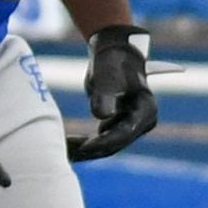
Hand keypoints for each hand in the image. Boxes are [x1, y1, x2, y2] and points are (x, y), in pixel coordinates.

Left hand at [65, 24, 158, 163]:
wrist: (114, 52)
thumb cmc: (112, 61)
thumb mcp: (108, 75)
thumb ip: (105, 95)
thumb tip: (101, 116)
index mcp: (145, 110)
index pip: (124, 133)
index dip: (103, 142)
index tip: (83, 148)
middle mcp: (142, 122)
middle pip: (115, 144)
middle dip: (91, 150)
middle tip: (65, 154)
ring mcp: (130, 126)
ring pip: (106, 145)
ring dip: (85, 149)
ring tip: (61, 150)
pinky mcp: (117, 126)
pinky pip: (100, 140)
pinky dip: (84, 143)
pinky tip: (66, 145)